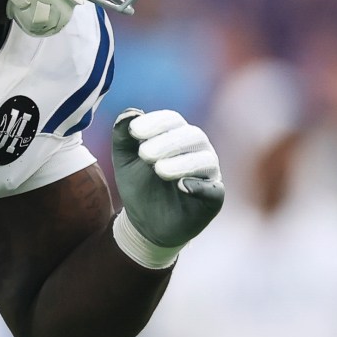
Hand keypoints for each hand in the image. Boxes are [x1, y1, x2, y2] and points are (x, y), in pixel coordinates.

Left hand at [110, 109, 224, 265]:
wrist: (146, 223)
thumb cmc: (138, 186)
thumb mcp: (124, 162)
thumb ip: (123, 137)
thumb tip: (130, 112)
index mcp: (176, 135)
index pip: (172, 120)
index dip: (155, 123)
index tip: (134, 131)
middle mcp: (197, 150)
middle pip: (191, 136)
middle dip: (167, 142)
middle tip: (144, 154)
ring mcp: (208, 173)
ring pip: (204, 160)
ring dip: (181, 163)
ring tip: (159, 170)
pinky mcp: (213, 196)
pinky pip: (213, 189)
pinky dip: (199, 186)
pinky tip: (182, 186)